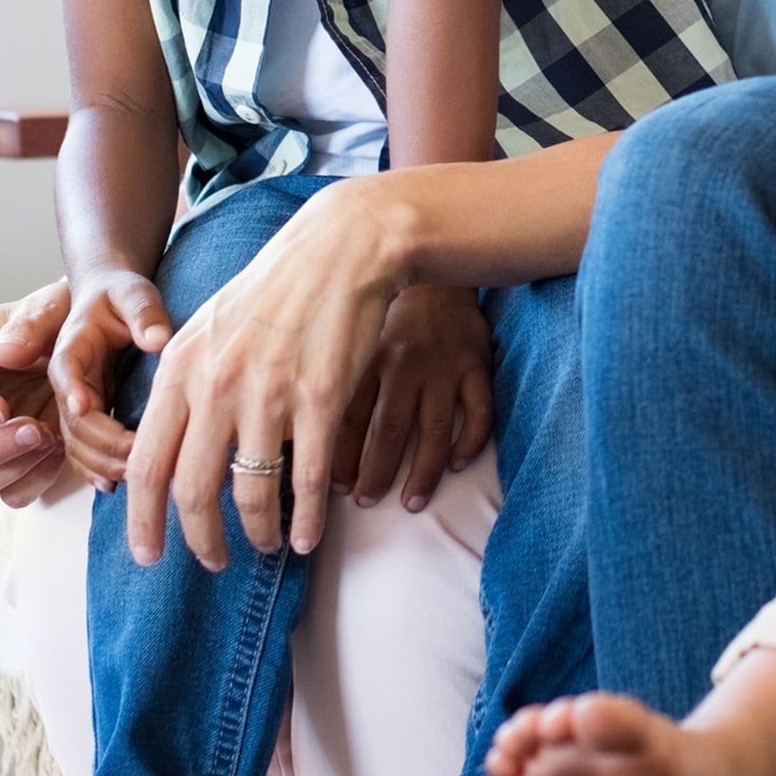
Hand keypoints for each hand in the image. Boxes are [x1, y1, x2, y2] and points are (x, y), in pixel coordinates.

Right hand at [0, 283, 70, 506]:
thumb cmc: (59, 318)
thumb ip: (29, 323)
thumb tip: (4, 352)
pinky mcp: (9, 466)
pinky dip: (33, 482)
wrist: (92, 345)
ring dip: (9, 470)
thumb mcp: (49, 307)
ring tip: (51, 437)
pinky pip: (9, 495)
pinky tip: (59, 451)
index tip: (0, 408)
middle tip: (35, 430)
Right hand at [49, 268, 171, 490]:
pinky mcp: (86, 416)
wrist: (110, 299)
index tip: (87, 408)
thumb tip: (159, 339)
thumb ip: (144, 313)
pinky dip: (95, 468)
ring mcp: (74, 402)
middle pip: (71, 420)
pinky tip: (115, 484)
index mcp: (72, 347)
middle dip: (100, 441)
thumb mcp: (133, 293)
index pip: (66, 372)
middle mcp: (67, 381)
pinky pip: (82, 450)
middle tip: (136, 456)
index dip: (74, 392)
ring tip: (135, 475)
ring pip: (74, 443)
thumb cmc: (121, 293)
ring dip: (100, 462)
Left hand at [124, 176, 411, 571]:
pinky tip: (308, 537)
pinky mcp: (320, 397)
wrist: (340, 246)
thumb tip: (163, 448)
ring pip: (251, 494)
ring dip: (256, 533)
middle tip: (213, 561)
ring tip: (264, 545)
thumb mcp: (207, 327)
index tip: (149, 555)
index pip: (146, 466)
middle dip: (200, 542)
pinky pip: (307, 478)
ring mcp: (269, 393)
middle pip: (193, 492)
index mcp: (181, 369)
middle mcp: (217, 386)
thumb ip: (182, 385)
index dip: (144, 522)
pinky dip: (307, 519)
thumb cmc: (274, 288)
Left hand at [331, 283, 492, 511]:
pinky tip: (458, 464)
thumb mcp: (354, 336)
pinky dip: (471, 440)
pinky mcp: (477, 364)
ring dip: (423, 470)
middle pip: (390, 429)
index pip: (349, 418)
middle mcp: (406, 364)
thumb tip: (295, 430)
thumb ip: (333, 377)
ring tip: (412, 502)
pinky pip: (480, 409)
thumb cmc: (387, 313)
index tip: (332, 489)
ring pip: (435, 428)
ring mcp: (445, 365)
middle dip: (376, 472)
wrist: (436, 273)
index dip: (339, 458)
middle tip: (366, 502)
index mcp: (370, 358)